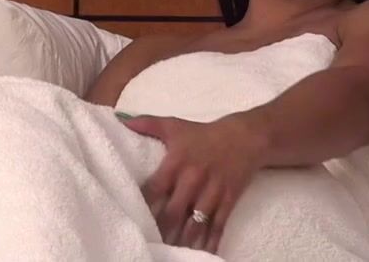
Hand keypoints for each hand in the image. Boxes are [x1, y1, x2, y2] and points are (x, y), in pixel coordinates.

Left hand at [122, 114, 265, 252]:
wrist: (247, 136)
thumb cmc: (206, 134)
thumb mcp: (177, 126)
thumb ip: (149, 124)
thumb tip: (121, 120)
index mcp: (177, 162)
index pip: (154, 189)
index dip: (142, 206)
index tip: (131, 220)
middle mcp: (193, 178)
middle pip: (173, 211)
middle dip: (161, 231)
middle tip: (150, 244)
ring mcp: (213, 191)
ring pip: (195, 222)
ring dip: (183, 240)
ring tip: (172, 253)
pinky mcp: (229, 199)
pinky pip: (219, 224)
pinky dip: (211, 240)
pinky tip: (203, 252)